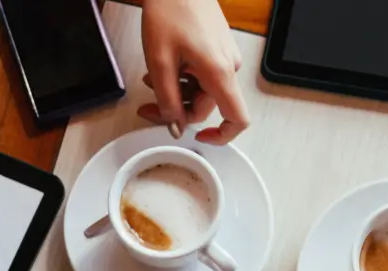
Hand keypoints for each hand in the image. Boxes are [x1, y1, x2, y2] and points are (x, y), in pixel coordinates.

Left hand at [139, 0, 248, 144]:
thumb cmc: (171, 8)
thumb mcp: (160, 64)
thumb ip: (168, 102)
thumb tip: (175, 126)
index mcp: (219, 72)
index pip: (237, 118)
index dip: (222, 136)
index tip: (202, 140)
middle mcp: (228, 64)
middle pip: (206, 106)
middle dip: (177, 110)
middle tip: (150, 107)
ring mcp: (224, 54)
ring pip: (201, 90)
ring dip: (176, 92)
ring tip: (152, 78)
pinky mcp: (216, 47)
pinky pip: (202, 74)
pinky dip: (182, 77)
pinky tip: (165, 67)